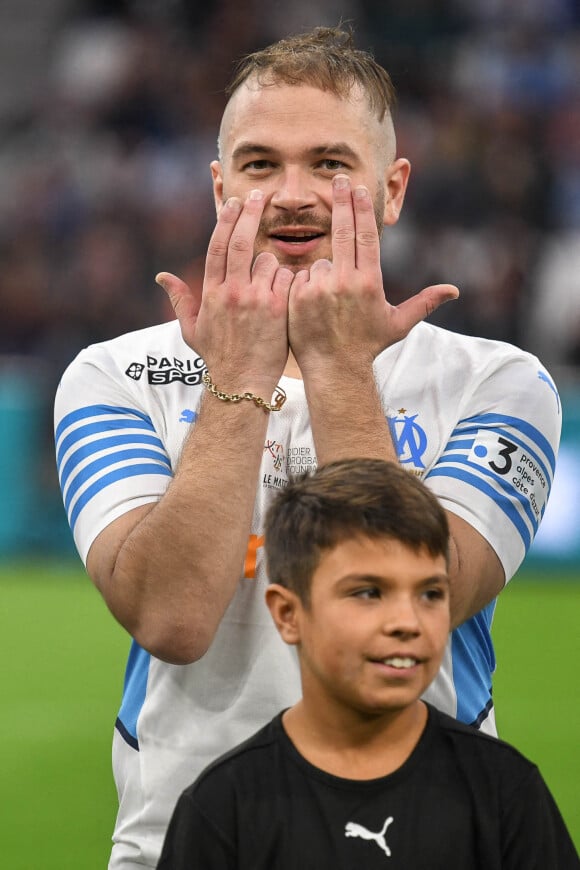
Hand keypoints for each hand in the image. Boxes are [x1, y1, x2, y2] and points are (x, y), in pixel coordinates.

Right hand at [156, 190, 291, 393]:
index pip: (217, 246)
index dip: (226, 220)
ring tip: (272, 288)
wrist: (242, 385)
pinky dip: (289, 281)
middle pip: (240, 241)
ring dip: (272, 266)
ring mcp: (255, 298)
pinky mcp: (277, 307)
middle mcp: (231, 292)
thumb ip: (180, 301)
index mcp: (211, 293)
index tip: (234, 202)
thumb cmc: (219, 359)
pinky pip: (287, 279)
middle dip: (250, 213)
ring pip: (268, 261)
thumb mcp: (192, 331)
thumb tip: (161, 277)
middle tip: (261, 195)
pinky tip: (288, 296)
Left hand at [288, 174, 457, 373]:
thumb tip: (454, 291)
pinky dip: (306, 284)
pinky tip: (312, 304)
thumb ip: (424, 303)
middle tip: (338, 180)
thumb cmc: (367, 346)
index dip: (362, 208)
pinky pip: (300, 277)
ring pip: (320, 263)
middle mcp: (344, 282)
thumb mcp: (398, 324)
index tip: (358, 187)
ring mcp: (318, 289)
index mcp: (369, 282)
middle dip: (341, 201)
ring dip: (324, 273)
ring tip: (329, 303)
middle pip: (341, 231)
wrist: (334, 369)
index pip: (365, 234)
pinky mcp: (297, 297)